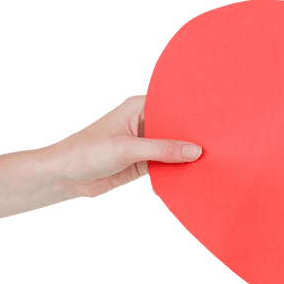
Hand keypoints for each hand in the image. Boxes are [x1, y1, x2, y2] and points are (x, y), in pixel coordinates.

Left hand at [49, 94, 201, 199]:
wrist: (63, 178)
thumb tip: (196, 151)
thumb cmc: (86, 153)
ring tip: (212, 161)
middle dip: (194, 137)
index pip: (172, 105)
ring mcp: (143, 145)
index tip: (215, 119)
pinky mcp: (142, 164)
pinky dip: (177, 172)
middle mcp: (143, 123)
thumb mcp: (126, 148)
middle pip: (176, 128)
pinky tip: (193, 176)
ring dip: (186, 157)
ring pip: (173, 149)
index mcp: (138, 108)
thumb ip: (161, 149)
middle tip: (220, 144)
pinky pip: (167, 166)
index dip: (192, 111)